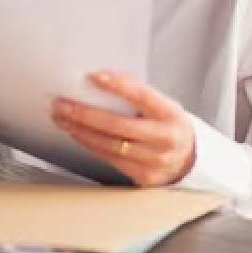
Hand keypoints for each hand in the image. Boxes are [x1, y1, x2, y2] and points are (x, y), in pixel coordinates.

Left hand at [51, 70, 195, 186]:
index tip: (93, 76)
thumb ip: (138, 97)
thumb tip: (99, 81)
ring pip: (110, 145)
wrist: (190, 159)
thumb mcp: (162, 106)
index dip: (117, 85)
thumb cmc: (168, 125)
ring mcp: (155, 160)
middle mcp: (164, 138)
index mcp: (170, 114)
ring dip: (80, 131)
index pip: (142, 96)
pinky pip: (110, 159)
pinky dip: (90, 145)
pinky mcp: (144, 176)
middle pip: (118, 125)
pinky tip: (77, 134)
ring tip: (62, 118)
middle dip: (85, 114)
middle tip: (61, 103)